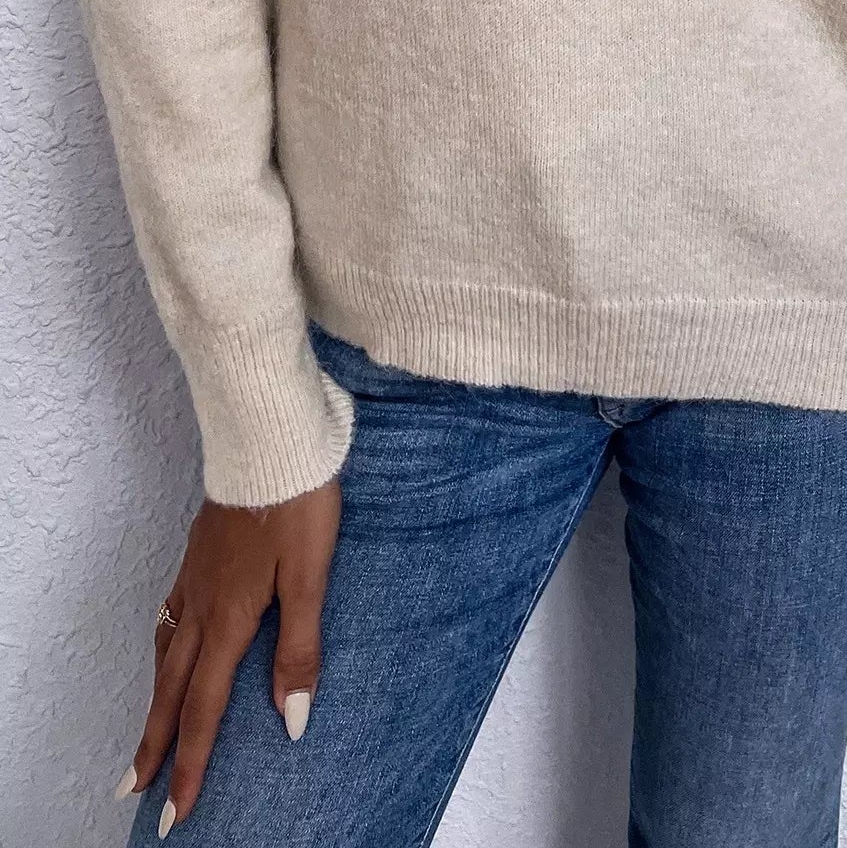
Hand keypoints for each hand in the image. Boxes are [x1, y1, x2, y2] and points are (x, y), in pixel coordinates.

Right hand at [114, 480, 340, 834]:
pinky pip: (170, 618)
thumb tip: (292, 721)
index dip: (192, 763)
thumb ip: (299, 649)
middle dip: (155, 745)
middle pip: (170, 690)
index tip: (177, 811)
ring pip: (165, 653)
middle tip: (133, 791)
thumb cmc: (298, 504)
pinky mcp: (197, 554)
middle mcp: (202, 604)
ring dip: (155, 699)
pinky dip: (163, 650)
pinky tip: (170, 646)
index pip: (204, 708)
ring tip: (149, 732)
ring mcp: (194, 577)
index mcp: (229, 618)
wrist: (269, 439)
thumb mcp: (311, 577)